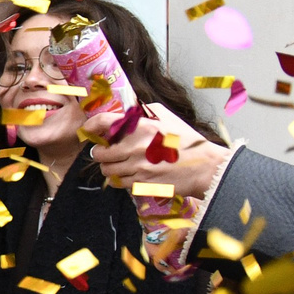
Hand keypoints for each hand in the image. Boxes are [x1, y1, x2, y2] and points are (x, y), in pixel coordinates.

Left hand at [91, 103, 227, 197]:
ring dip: (110, 167)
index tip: (88, 130)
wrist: (205, 168)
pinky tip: (130, 174)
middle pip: (99, 153)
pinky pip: (119, 183)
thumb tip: (129, 110)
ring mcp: (136, 167)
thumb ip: (147, 112)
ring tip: (120, 164)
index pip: (104, 122)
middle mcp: (135, 147)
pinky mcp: (140, 183)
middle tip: (107, 152)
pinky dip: (120, 179)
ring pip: (107, 170)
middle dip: (101, 153)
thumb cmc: (188, 142)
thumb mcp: (170, 119)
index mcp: (141, 127)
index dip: (91, 126)